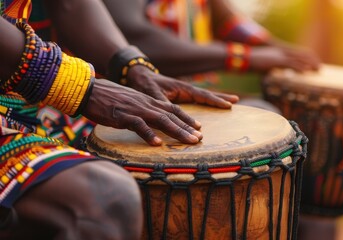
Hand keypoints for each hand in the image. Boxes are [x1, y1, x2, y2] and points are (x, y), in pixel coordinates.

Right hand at [82, 79, 203, 145]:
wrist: (88, 89)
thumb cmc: (107, 97)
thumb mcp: (130, 102)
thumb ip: (142, 111)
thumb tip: (149, 122)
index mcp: (148, 101)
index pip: (172, 109)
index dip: (186, 118)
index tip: (198, 127)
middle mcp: (146, 104)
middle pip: (172, 116)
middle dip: (187, 127)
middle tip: (200, 139)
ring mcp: (135, 109)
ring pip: (161, 120)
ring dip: (177, 131)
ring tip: (190, 141)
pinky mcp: (123, 115)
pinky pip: (138, 126)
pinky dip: (149, 135)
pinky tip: (158, 144)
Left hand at [126, 65, 238, 107]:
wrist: (138, 76)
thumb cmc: (145, 84)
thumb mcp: (153, 94)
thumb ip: (163, 104)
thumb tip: (172, 116)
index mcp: (182, 88)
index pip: (203, 95)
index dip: (215, 100)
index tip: (228, 105)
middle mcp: (186, 89)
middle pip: (208, 94)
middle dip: (221, 98)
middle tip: (236, 101)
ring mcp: (184, 92)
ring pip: (204, 96)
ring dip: (217, 99)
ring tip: (232, 102)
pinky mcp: (180, 96)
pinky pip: (198, 99)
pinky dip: (207, 102)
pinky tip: (212, 106)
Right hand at [249, 45, 319, 72]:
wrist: (244, 58)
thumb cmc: (251, 63)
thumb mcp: (263, 66)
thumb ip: (270, 69)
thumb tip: (271, 74)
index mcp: (278, 53)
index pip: (296, 54)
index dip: (306, 59)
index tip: (313, 65)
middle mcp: (281, 52)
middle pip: (301, 55)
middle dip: (311, 61)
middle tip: (320, 68)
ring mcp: (280, 56)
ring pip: (299, 59)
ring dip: (309, 65)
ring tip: (317, 70)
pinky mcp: (277, 61)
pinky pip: (292, 64)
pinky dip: (300, 68)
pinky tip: (306, 72)